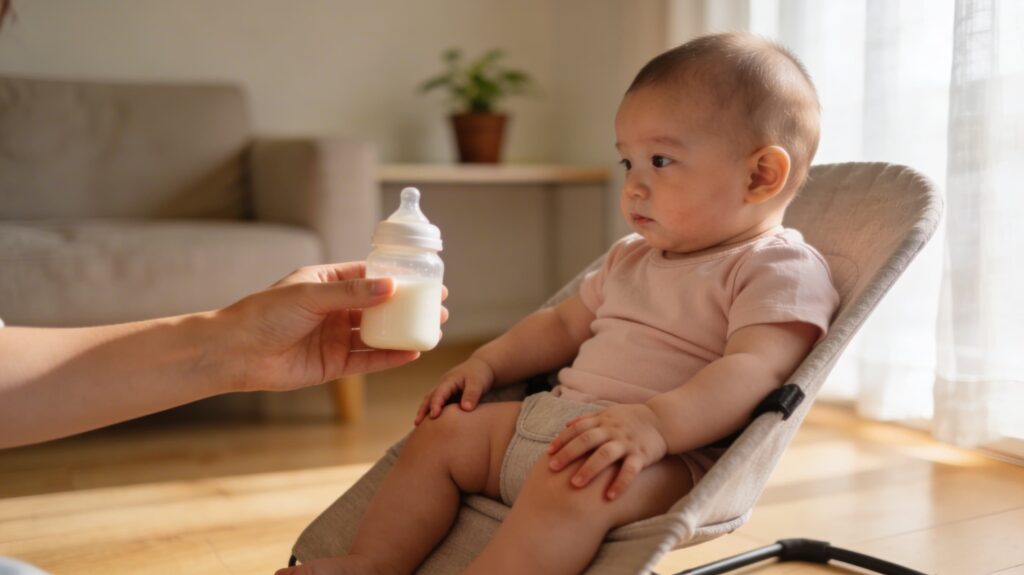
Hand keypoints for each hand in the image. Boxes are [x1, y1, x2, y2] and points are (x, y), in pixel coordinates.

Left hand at [217, 262, 447, 392]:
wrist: (236, 353)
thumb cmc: (265, 314)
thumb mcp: (310, 294)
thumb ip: (351, 293)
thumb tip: (391, 286)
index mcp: (327, 283)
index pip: (369, 276)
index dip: (398, 277)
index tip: (426, 278)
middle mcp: (334, 309)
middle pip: (380, 307)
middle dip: (409, 307)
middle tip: (438, 306)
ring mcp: (335, 337)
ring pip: (378, 334)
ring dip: (405, 332)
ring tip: (432, 328)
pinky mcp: (334, 364)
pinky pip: (368, 361)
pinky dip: (390, 358)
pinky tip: (412, 353)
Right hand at [414, 356, 494, 424]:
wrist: (482, 367)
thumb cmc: (480, 375)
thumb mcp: (478, 383)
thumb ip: (472, 395)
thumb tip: (465, 409)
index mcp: (449, 381)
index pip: (439, 393)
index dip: (436, 404)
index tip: (434, 415)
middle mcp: (443, 385)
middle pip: (429, 397)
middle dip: (423, 409)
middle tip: (417, 423)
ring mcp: (444, 391)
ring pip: (431, 401)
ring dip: (424, 411)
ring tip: (418, 425)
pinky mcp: (448, 397)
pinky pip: (437, 404)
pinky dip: (431, 412)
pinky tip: (430, 425)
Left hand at [546, 403, 668, 499]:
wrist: (662, 420)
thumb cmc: (630, 419)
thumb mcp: (609, 414)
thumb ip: (587, 419)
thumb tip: (565, 424)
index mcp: (603, 421)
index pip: (578, 428)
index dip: (562, 439)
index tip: (548, 453)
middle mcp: (613, 431)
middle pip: (587, 440)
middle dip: (569, 454)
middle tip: (553, 468)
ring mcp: (627, 443)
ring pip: (606, 454)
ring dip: (589, 469)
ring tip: (575, 484)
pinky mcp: (641, 455)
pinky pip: (630, 470)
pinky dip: (620, 483)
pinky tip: (609, 497)